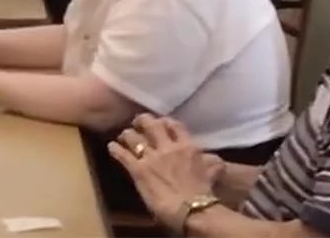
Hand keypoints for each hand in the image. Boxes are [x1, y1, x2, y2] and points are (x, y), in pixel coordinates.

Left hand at [106, 115, 224, 230]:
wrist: (192, 209)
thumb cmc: (204, 194)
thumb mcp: (211, 174)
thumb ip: (212, 164)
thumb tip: (218, 162)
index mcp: (187, 146)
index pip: (174, 125)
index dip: (165, 121)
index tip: (161, 122)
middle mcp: (167, 147)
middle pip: (151, 124)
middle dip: (143, 120)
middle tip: (138, 122)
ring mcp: (151, 157)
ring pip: (133, 136)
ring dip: (127, 134)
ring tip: (124, 135)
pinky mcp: (138, 170)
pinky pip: (123, 155)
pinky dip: (116, 149)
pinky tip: (111, 147)